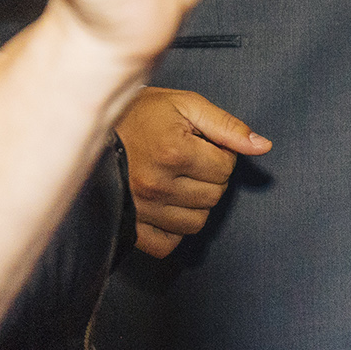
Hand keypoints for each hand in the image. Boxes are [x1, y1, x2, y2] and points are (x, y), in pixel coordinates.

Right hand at [116, 87, 271, 257]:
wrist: (87, 127)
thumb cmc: (140, 113)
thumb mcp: (186, 105)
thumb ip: (227, 126)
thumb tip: (263, 146)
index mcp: (173, 151)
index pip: (226, 168)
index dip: (221, 154)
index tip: (202, 145)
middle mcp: (156, 184)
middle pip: (214, 196)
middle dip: (211, 178)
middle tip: (189, 161)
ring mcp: (141, 208)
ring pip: (196, 222)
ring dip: (196, 204)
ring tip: (178, 181)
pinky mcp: (128, 224)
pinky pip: (167, 244)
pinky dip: (174, 230)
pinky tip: (168, 207)